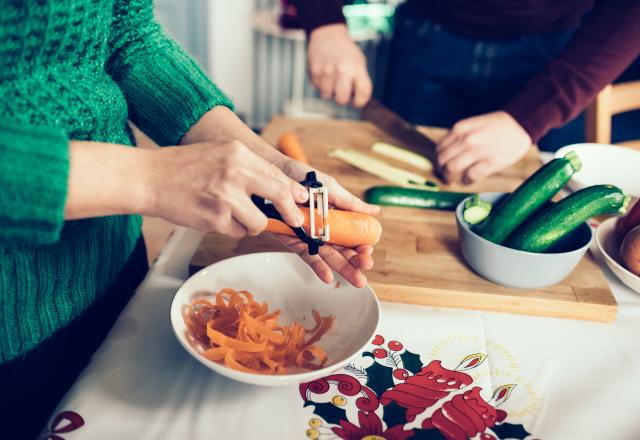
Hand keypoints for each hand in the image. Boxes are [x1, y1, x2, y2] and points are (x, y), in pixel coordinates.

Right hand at [146, 141, 307, 237]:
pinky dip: (231, 229)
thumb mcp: (220, 153)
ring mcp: (226, 197)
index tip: (303, 201)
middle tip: (294, 220)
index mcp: (238, 153)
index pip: (278, 175)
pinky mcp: (215, 218)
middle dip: (290, 212)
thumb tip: (281, 187)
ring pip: (259, 222)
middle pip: (279, 196)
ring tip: (232, 214)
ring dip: (251, 223)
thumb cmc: (183, 167)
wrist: (149, 178)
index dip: (295, 192)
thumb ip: (249, 167)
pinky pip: (237, 232)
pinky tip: (214, 217)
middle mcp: (235, 172)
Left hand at [275, 159, 379, 287]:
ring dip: (342, 268)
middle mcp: (324, 229)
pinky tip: (328, 276)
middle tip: (366, 266)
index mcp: (336, 217)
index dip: (362, 245)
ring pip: (328, 256)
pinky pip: (306, 254)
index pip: (353, 236)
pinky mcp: (292, 239)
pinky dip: (317, 266)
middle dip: (356, 261)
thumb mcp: (329, 188)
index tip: (369, 249)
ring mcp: (309, 235)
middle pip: (343, 250)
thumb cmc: (301, 176)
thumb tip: (376, 211)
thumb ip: (350, 203)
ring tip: (357, 280)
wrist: (275, 172)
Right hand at [307, 24, 371, 106]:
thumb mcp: (359, 62)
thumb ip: (360, 81)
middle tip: (343, 92)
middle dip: (343, 99)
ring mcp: (326, 72)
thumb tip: (357, 100)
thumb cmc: (345, 51)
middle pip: (342, 100)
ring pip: (328, 96)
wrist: (327, 35)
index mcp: (356, 67)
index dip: (361, 102)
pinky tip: (325, 74)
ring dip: (330, 91)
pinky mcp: (314, 73)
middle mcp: (341, 71)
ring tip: (332, 79)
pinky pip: (318, 88)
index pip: (363, 93)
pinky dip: (321, 85)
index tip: (357, 101)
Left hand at [436, 111, 531, 183]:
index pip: (439, 149)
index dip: (438, 160)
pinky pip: (470, 176)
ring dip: (451, 177)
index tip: (441, 166)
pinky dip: (467, 180)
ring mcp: (479, 150)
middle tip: (446, 176)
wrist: (520, 125)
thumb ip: (457, 137)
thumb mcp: (472, 125)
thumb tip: (442, 155)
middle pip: (442, 160)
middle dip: (441, 171)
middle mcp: (467, 139)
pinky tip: (470, 178)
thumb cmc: (495, 127)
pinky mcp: (491, 162)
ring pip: (452, 168)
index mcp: (460, 129)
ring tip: (455, 179)